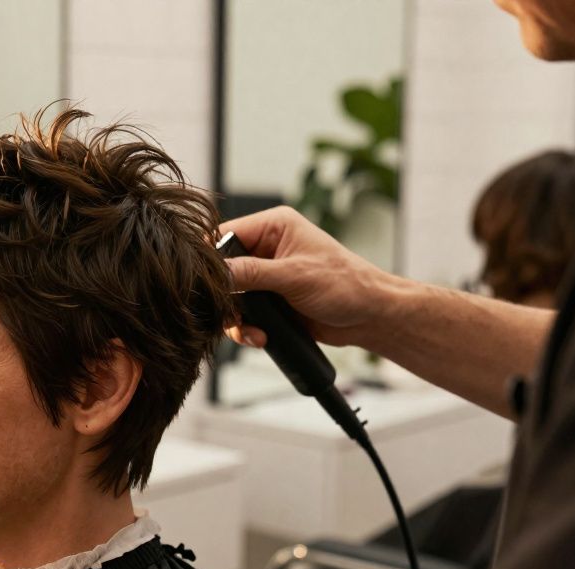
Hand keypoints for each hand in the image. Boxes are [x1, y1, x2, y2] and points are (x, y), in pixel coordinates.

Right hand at [222, 206, 398, 348]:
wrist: (369, 317)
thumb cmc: (346, 284)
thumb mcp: (295, 275)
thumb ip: (252, 273)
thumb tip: (215, 274)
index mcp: (273, 226)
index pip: (224, 234)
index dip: (210, 258)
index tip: (206, 282)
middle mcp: (266, 248)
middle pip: (221, 268)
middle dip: (223, 295)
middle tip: (230, 313)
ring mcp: (265, 276)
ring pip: (228, 295)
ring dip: (234, 317)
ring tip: (250, 331)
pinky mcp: (268, 300)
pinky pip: (242, 313)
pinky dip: (245, 328)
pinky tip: (260, 336)